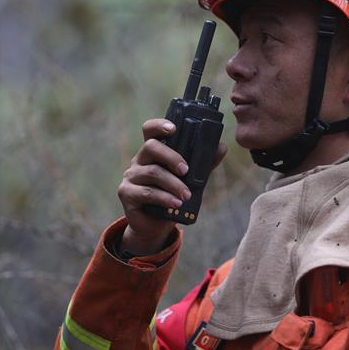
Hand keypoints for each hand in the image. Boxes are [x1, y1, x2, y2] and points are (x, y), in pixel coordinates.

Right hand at [117, 118, 226, 254]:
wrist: (156, 225)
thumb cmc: (173, 195)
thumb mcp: (190, 178)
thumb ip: (203, 163)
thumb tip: (222, 147)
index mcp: (154, 151)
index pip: (150, 130)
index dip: (159, 125)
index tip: (173, 129)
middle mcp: (139, 160)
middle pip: (151, 147)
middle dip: (172, 157)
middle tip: (186, 170)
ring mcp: (131, 176)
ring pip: (153, 172)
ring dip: (173, 183)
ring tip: (187, 195)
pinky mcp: (126, 193)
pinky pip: (147, 192)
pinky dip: (165, 197)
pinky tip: (176, 203)